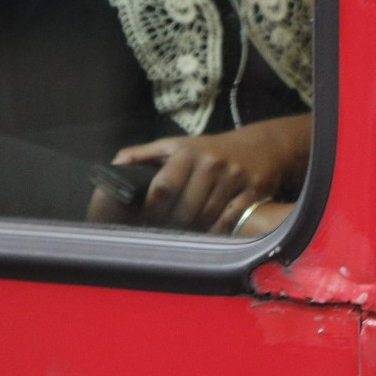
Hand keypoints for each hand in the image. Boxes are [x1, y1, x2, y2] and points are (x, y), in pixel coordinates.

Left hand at [111, 114, 312, 232]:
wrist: (261, 145)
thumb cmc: (211, 149)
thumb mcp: (178, 145)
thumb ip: (144, 155)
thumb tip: (114, 165)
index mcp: (188, 152)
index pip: (164, 187)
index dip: (152, 208)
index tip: (147, 219)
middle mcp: (212, 163)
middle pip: (185, 208)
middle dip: (174, 223)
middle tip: (168, 229)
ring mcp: (234, 178)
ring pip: (207, 216)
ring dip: (196, 228)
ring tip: (188, 229)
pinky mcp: (253, 191)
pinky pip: (230, 220)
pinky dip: (218, 230)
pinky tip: (210, 230)